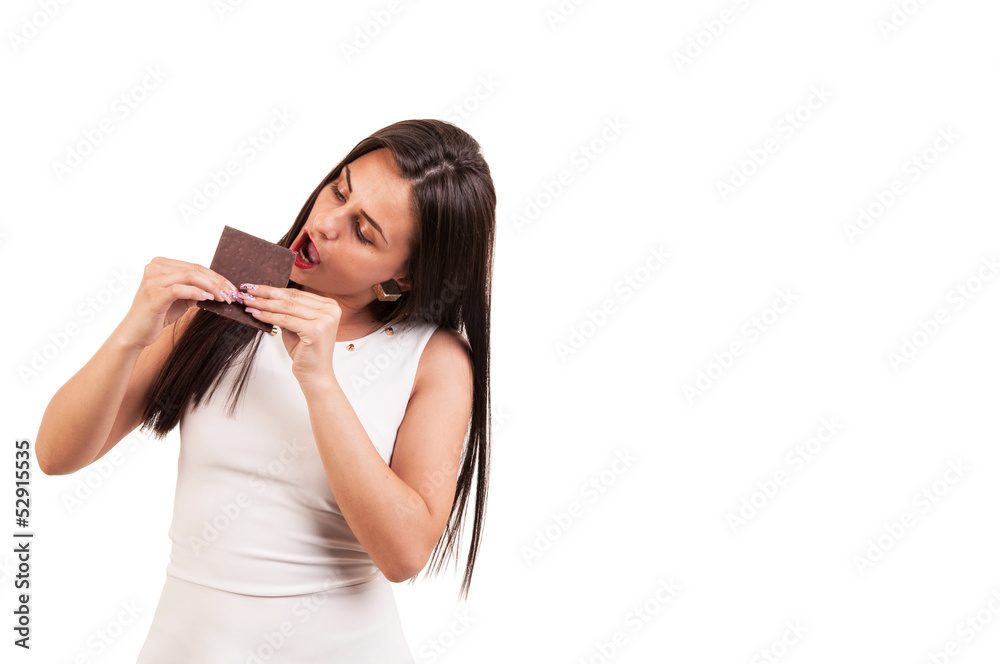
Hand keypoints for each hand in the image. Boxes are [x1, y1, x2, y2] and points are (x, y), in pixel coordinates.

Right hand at [119, 257, 237, 348]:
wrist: (136, 333)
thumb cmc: (159, 314)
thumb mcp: (181, 298)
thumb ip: (195, 288)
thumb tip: (220, 287)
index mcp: (161, 264)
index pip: (195, 267)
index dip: (216, 277)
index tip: (231, 288)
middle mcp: (155, 267)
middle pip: (195, 270)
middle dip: (217, 282)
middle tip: (231, 294)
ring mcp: (153, 280)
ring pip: (190, 276)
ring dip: (211, 287)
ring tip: (223, 297)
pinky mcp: (154, 294)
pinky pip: (180, 289)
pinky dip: (197, 292)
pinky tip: (208, 298)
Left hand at [240, 283, 341, 384]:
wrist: (315, 374)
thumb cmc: (307, 351)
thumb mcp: (297, 325)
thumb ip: (288, 311)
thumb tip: (265, 296)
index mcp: (330, 305)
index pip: (297, 293)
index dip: (274, 290)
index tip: (256, 288)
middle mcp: (331, 310)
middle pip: (292, 297)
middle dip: (266, 293)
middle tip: (248, 290)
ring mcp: (325, 319)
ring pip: (286, 307)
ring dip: (264, 304)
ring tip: (248, 302)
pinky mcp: (316, 330)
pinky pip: (285, 320)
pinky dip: (267, 316)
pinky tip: (255, 314)